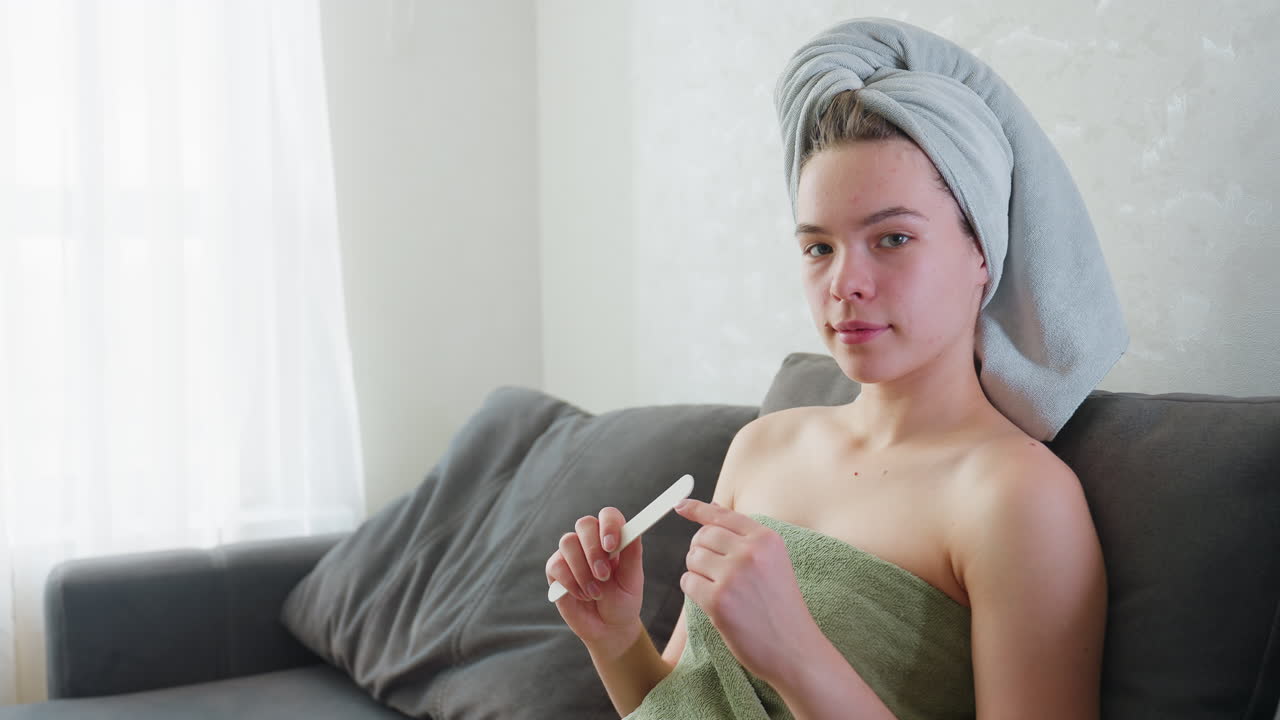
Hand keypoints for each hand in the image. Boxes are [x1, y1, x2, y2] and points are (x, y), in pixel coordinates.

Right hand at [545, 506, 645, 659]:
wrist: (608, 628)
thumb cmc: (623, 600)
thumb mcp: (632, 580)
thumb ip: (632, 554)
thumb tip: (634, 530)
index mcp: (612, 538)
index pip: (608, 516)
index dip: (608, 525)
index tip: (611, 546)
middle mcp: (590, 542)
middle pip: (584, 524)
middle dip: (593, 550)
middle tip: (604, 575)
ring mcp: (571, 555)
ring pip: (567, 542)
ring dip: (582, 570)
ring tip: (596, 593)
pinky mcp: (556, 571)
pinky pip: (556, 565)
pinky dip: (571, 582)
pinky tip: (582, 596)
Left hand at [673, 498, 817, 684]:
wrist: (794, 649)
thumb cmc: (781, 607)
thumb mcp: (773, 562)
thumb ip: (744, 536)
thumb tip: (712, 507)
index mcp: (766, 539)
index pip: (722, 515)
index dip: (697, 509)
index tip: (680, 506)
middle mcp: (750, 552)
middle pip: (703, 536)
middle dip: (700, 551)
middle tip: (714, 571)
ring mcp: (733, 575)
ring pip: (692, 558)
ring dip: (697, 572)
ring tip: (720, 589)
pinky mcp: (718, 600)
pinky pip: (687, 582)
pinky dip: (694, 590)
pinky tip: (713, 603)